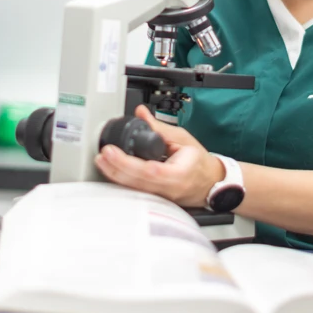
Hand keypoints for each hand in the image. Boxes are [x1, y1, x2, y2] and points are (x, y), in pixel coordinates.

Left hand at [95, 105, 223, 206]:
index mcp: (178, 173)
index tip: (113, 151)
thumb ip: (159, 127)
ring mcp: (161, 197)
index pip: (150, 170)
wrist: (210, 183)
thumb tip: (141, 113)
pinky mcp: (155, 199)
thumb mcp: (182, 139)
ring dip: (115, 175)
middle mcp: (169, 188)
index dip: (128, 163)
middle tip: (103, 154)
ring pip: (134, 189)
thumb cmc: (199, 163)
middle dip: (116, 168)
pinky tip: (111, 172)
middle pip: (138, 181)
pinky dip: (122, 181)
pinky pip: (136, 191)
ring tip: (102, 161)